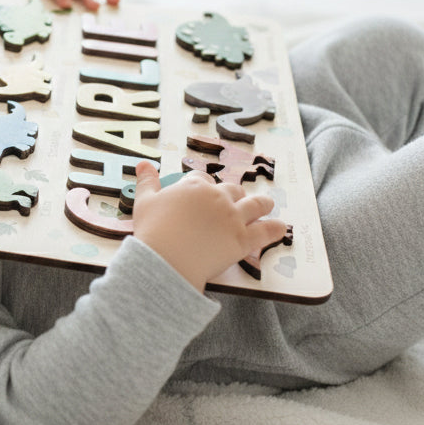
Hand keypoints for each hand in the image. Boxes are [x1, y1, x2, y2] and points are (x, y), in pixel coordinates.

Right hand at [131, 162, 288, 292]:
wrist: (165, 260)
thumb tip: (142, 165)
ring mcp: (232, 218)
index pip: (202, 180)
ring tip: (267, 204)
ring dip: (262, 204)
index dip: (203, 187)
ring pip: (255, 205)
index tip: (202, 194)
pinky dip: (275, 229)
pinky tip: (281, 227)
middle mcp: (217, 198)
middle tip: (235, 200)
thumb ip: (146, 183)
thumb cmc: (152, 231)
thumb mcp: (144, 203)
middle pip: (232, 190)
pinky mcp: (243, 240)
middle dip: (234, 194)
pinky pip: (265, 231)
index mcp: (193, 187)